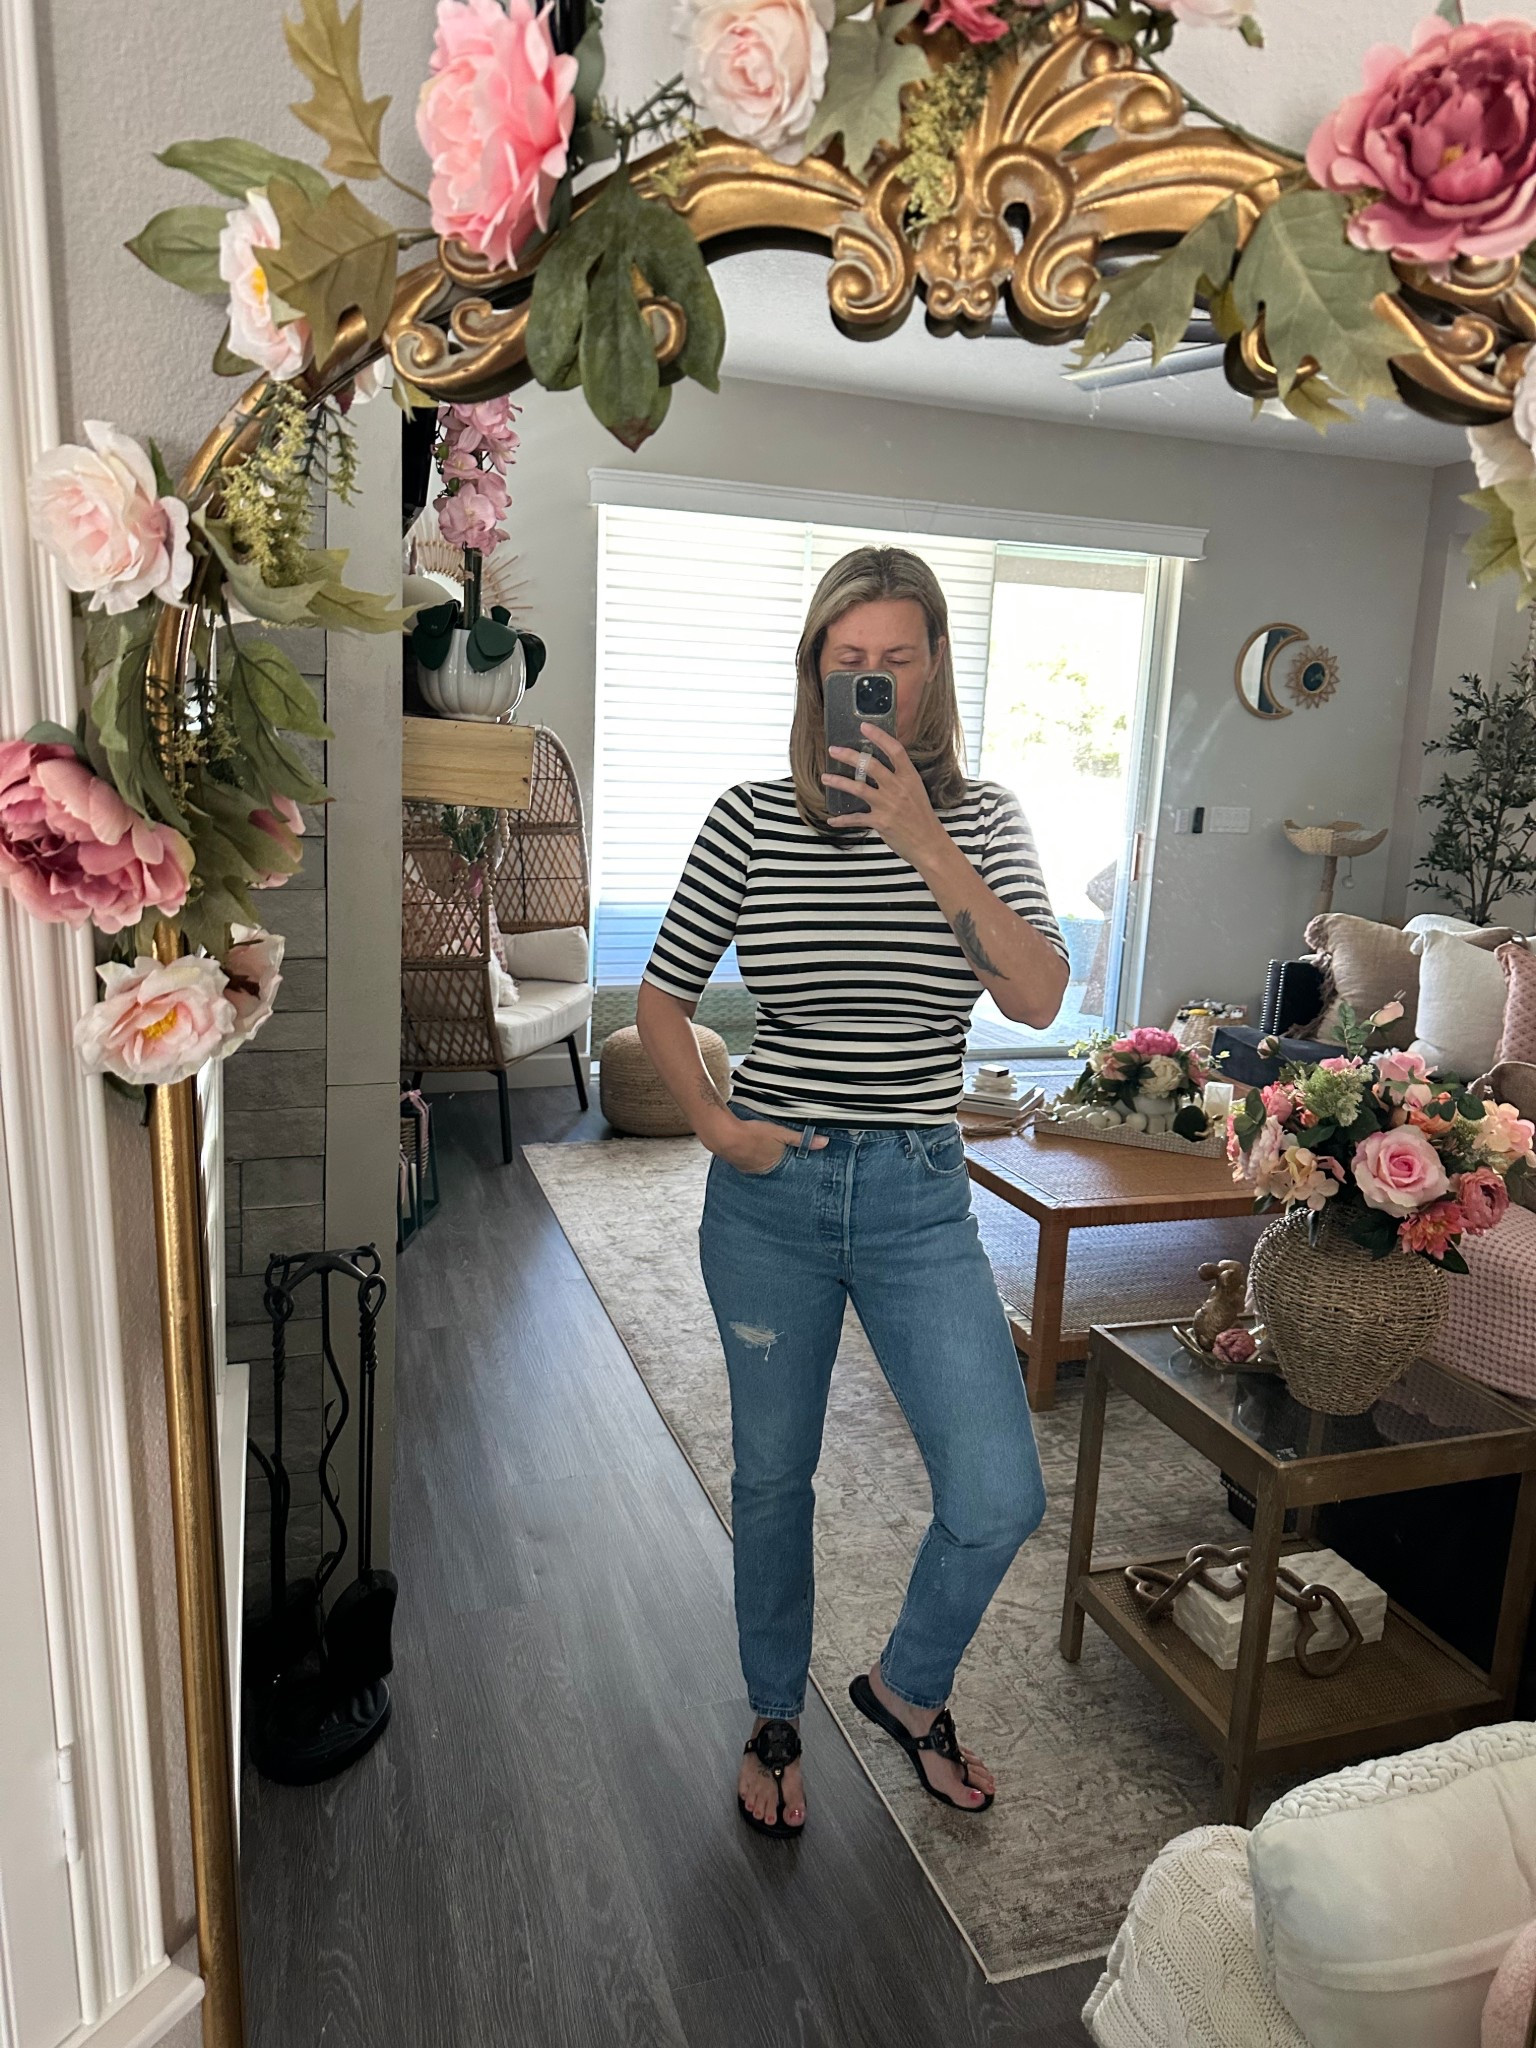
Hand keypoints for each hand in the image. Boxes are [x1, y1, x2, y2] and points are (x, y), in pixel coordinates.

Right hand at [711, 1117, 827, 1173]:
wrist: (725, 1135)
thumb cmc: (754, 1135)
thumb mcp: (782, 1133)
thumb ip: (802, 1139)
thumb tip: (824, 1143)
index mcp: (774, 1166)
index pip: (787, 1166)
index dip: (789, 1160)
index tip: (791, 1157)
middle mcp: (761, 1171)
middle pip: (773, 1166)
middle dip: (775, 1159)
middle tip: (775, 1149)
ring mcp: (747, 1168)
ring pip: (759, 1163)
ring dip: (761, 1157)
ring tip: (761, 1148)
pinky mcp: (736, 1162)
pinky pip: (747, 1160)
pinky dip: (749, 1154)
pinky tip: (748, 1147)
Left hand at [824, 725, 946, 866]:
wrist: (929, 843)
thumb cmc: (922, 817)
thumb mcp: (915, 790)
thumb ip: (899, 777)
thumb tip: (878, 765)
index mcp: (910, 777)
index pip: (895, 750)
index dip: (879, 736)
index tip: (864, 727)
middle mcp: (898, 788)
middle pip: (871, 765)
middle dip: (849, 756)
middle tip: (833, 750)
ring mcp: (888, 805)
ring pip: (858, 788)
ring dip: (838, 782)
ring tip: (825, 777)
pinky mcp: (880, 822)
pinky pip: (856, 818)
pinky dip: (842, 820)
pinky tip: (832, 820)